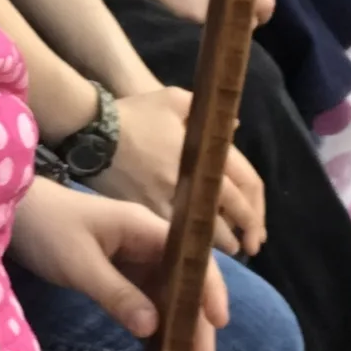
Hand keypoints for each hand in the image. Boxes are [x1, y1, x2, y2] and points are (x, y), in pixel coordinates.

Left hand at [11, 176, 227, 350]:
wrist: (13, 213)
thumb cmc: (47, 229)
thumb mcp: (79, 264)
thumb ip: (116, 295)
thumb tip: (155, 329)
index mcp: (145, 228)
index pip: (192, 259)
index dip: (210, 290)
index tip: (218, 325)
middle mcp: (148, 241)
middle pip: (186, 283)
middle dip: (198, 323)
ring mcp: (136, 256)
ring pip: (170, 295)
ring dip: (181, 329)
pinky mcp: (121, 271)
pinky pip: (149, 299)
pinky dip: (158, 325)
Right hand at [106, 88, 267, 257]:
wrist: (92, 132)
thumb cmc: (133, 114)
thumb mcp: (172, 99)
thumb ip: (207, 113)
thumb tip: (234, 127)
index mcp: (204, 150)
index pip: (245, 183)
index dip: (257, 208)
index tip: (259, 225)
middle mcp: (192, 177)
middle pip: (232, 211)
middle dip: (247, 232)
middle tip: (252, 247)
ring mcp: (170, 198)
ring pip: (207, 229)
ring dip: (223, 243)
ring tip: (230, 250)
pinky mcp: (147, 211)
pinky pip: (177, 233)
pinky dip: (190, 243)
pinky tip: (194, 249)